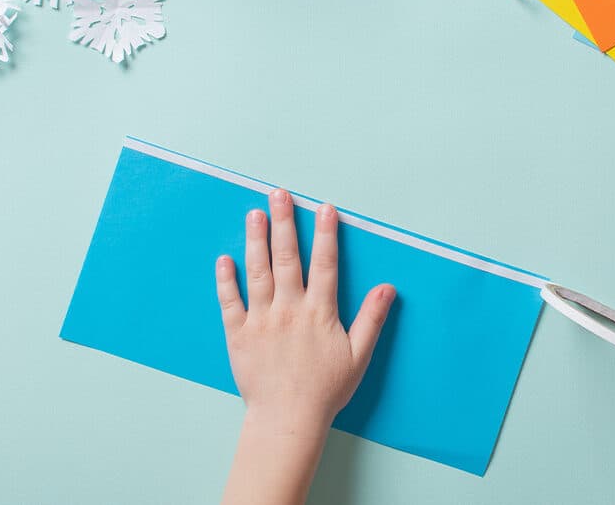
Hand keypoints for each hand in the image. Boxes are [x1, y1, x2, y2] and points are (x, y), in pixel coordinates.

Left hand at [217, 189, 395, 504]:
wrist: (287, 419)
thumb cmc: (325, 390)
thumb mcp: (358, 355)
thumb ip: (372, 318)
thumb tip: (388, 288)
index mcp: (319, 312)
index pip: (324, 264)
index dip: (325, 234)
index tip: (324, 208)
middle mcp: (289, 309)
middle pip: (287, 258)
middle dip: (284, 222)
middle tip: (279, 194)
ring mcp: (261, 320)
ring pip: (258, 272)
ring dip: (256, 240)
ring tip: (254, 213)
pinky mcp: (239, 334)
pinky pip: (230, 302)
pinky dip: (226, 280)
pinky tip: (225, 258)